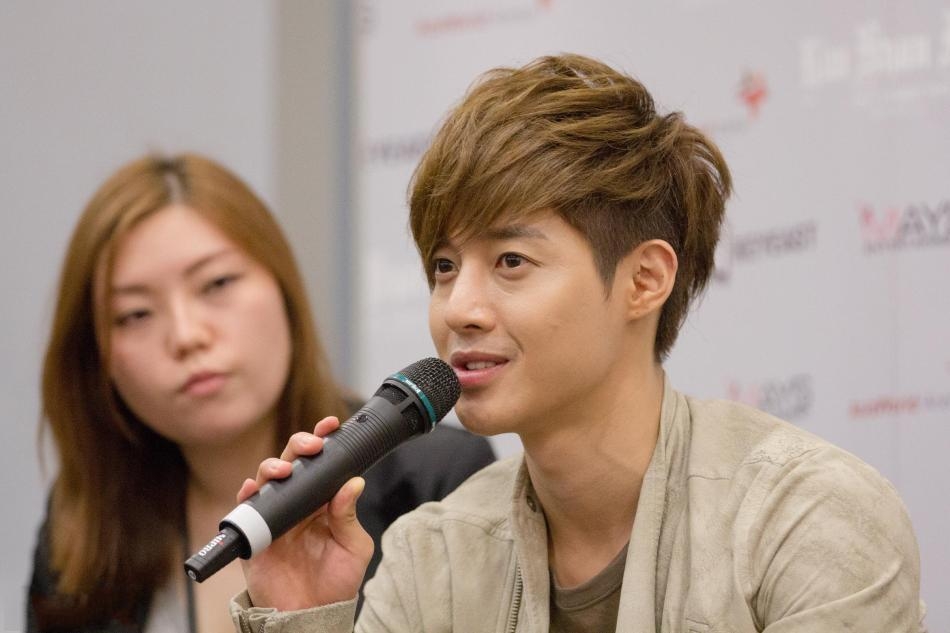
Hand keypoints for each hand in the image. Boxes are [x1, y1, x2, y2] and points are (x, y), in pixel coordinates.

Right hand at [237, 416, 373, 610]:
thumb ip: (349, 516)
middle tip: (310, 445)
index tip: (331, 425)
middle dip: (299, 446)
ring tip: (282, 470)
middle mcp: (297, 503)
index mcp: (323, 502)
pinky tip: (252, 488)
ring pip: (266, 480)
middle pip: (292, 464)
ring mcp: (274, 516)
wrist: (311, 615)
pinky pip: (245, 509)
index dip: (324, 441)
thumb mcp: (353, 547)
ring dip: (272, 468)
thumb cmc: (336, 581)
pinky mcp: (254, 535)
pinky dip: (246, 495)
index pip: (322, 465)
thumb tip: (354, 483)